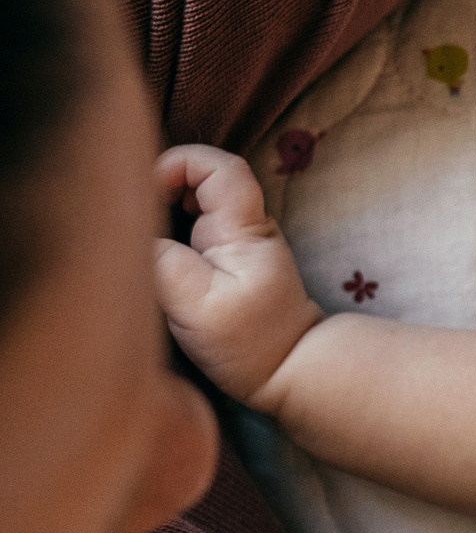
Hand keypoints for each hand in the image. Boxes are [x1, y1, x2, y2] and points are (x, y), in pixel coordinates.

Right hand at [151, 144, 323, 410]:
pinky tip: (158, 256)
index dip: (179, 163)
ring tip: (144, 239)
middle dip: (163, 186)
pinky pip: (196, 226)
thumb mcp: (194, 304)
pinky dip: (171, 231)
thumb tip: (126, 230)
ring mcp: (240, 241)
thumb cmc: (248, 341)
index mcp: (244, 228)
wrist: (292, 370)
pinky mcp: (231, 259)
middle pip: (205, 177)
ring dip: (164, 210)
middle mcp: (246, 226)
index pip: (220, 167)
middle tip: (137, 218)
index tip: (147, 193)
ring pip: (198, 201)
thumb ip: (158, 260)